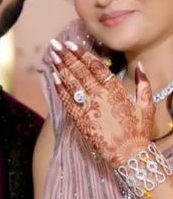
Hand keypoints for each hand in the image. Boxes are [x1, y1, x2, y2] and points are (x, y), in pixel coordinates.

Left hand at [50, 39, 153, 166]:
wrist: (129, 154)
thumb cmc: (138, 130)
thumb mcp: (147, 105)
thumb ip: (143, 83)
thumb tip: (141, 65)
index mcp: (115, 89)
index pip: (95, 67)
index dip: (82, 54)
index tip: (72, 44)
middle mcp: (100, 96)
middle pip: (80, 71)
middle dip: (67, 56)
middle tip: (56, 45)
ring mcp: (88, 107)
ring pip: (72, 83)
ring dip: (61, 68)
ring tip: (52, 56)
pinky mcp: (80, 120)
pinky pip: (68, 101)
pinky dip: (60, 89)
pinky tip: (53, 78)